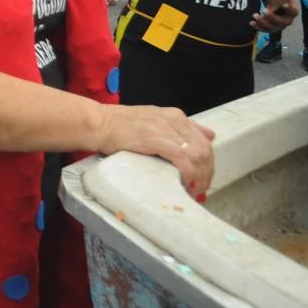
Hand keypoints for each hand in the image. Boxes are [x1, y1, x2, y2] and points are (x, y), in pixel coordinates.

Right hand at [96, 104, 214, 198]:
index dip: (207, 163)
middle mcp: (175, 121)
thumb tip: (208, 135)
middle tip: (199, 189)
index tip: (202, 178)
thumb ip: (179, 129)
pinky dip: (188, 174)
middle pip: (204, 150)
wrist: (98, 123)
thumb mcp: (154, 120)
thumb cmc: (120, 125)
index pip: (203, 141)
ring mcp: (166, 129)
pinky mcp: (155, 140)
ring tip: (192, 190)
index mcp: (175, 116)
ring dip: (200, 176)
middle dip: (206, 173)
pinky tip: (185, 184)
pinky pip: (182, 159)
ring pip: (198, 155)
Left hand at [250, 0, 298, 31]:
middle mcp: (287, 19)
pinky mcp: (271, 28)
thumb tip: (284, 1)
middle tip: (264, 11)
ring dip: (263, 23)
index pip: (293, 11)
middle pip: (282, 22)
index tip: (284, 5)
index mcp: (292, 10)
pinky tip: (252, 22)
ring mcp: (279, 25)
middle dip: (272, 17)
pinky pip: (265, 30)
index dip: (290, 9)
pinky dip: (258, 27)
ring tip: (255, 15)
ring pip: (272, 28)